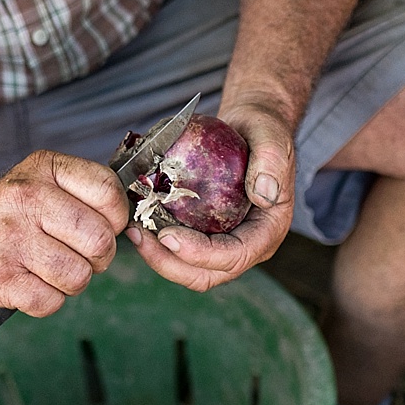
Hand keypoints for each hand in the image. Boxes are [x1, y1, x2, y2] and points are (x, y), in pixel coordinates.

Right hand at [0, 151, 127, 315]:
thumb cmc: (6, 216)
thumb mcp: (39, 182)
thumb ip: (83, 192)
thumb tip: (132, 220)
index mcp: (43, 168)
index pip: (109, 192)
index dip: (116, 219)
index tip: (100, 226)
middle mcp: (25, 196)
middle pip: (100, 241)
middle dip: (97, 258)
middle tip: (77, 256)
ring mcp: (10, 238)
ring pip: (78, 276)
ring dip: (71, 282)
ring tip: (49, 270)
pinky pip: (51, 302)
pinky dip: (47, 301)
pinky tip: (29, 286)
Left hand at [127, 100, 295, 290]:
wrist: (252, 129)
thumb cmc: (264, 130)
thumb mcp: (272, 137)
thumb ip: (271, 161)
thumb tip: (264, 194)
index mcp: (268, 231)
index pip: (234, 255)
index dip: (200, 254)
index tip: (167, 236)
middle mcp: (247, 245)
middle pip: (206, 274)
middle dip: (169, 263)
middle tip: (138, 236)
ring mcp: (225, 242)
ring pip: (189, 268)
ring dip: (158, 257)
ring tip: (132, 230)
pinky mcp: (206, 234)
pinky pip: (180, 249)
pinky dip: (157, 242)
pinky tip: (136, 219)